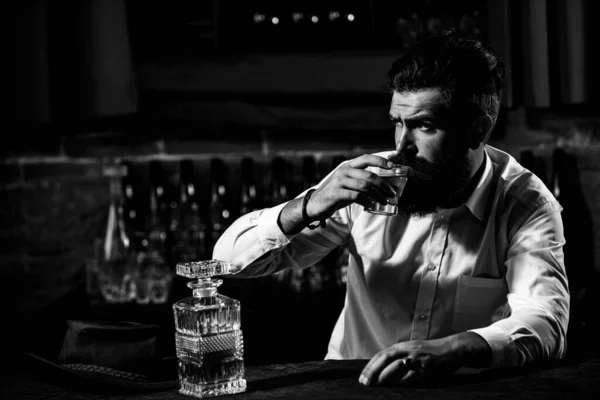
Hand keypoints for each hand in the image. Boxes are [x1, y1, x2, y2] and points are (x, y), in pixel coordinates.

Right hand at [306, 154, 396, 220]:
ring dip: (377, 195)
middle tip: (391, 193)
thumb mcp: (348, 183)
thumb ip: (361, 181)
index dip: (380, 161)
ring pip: (364, 186)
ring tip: (383, 201)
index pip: (366, 158)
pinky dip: (366, 201)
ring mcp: (339, 182)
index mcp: (348, 166)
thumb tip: (383, 186)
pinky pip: (356, 196)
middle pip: (369, 175)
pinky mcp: (335, 193)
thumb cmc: (335, 195)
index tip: (392, 166)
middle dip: (383, 185)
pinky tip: (370, 205)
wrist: (315, 205)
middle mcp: (343, 171)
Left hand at [359, 333, 490, 385]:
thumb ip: (399, 357)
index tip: (362, 376)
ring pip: (397, 366)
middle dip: (373, 370)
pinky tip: (395, 386)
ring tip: (376, 385)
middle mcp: (408, 349)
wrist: (453, 349)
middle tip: (365, 382)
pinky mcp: (427, 367)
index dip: (371, 365)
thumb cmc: (431, 352)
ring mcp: (418, 358)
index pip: (382, 354)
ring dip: (385, 376)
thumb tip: (383, 369)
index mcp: (403, 346)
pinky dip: (402, 381)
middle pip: (385, 358)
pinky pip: (412, 375)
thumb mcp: (413, 349)